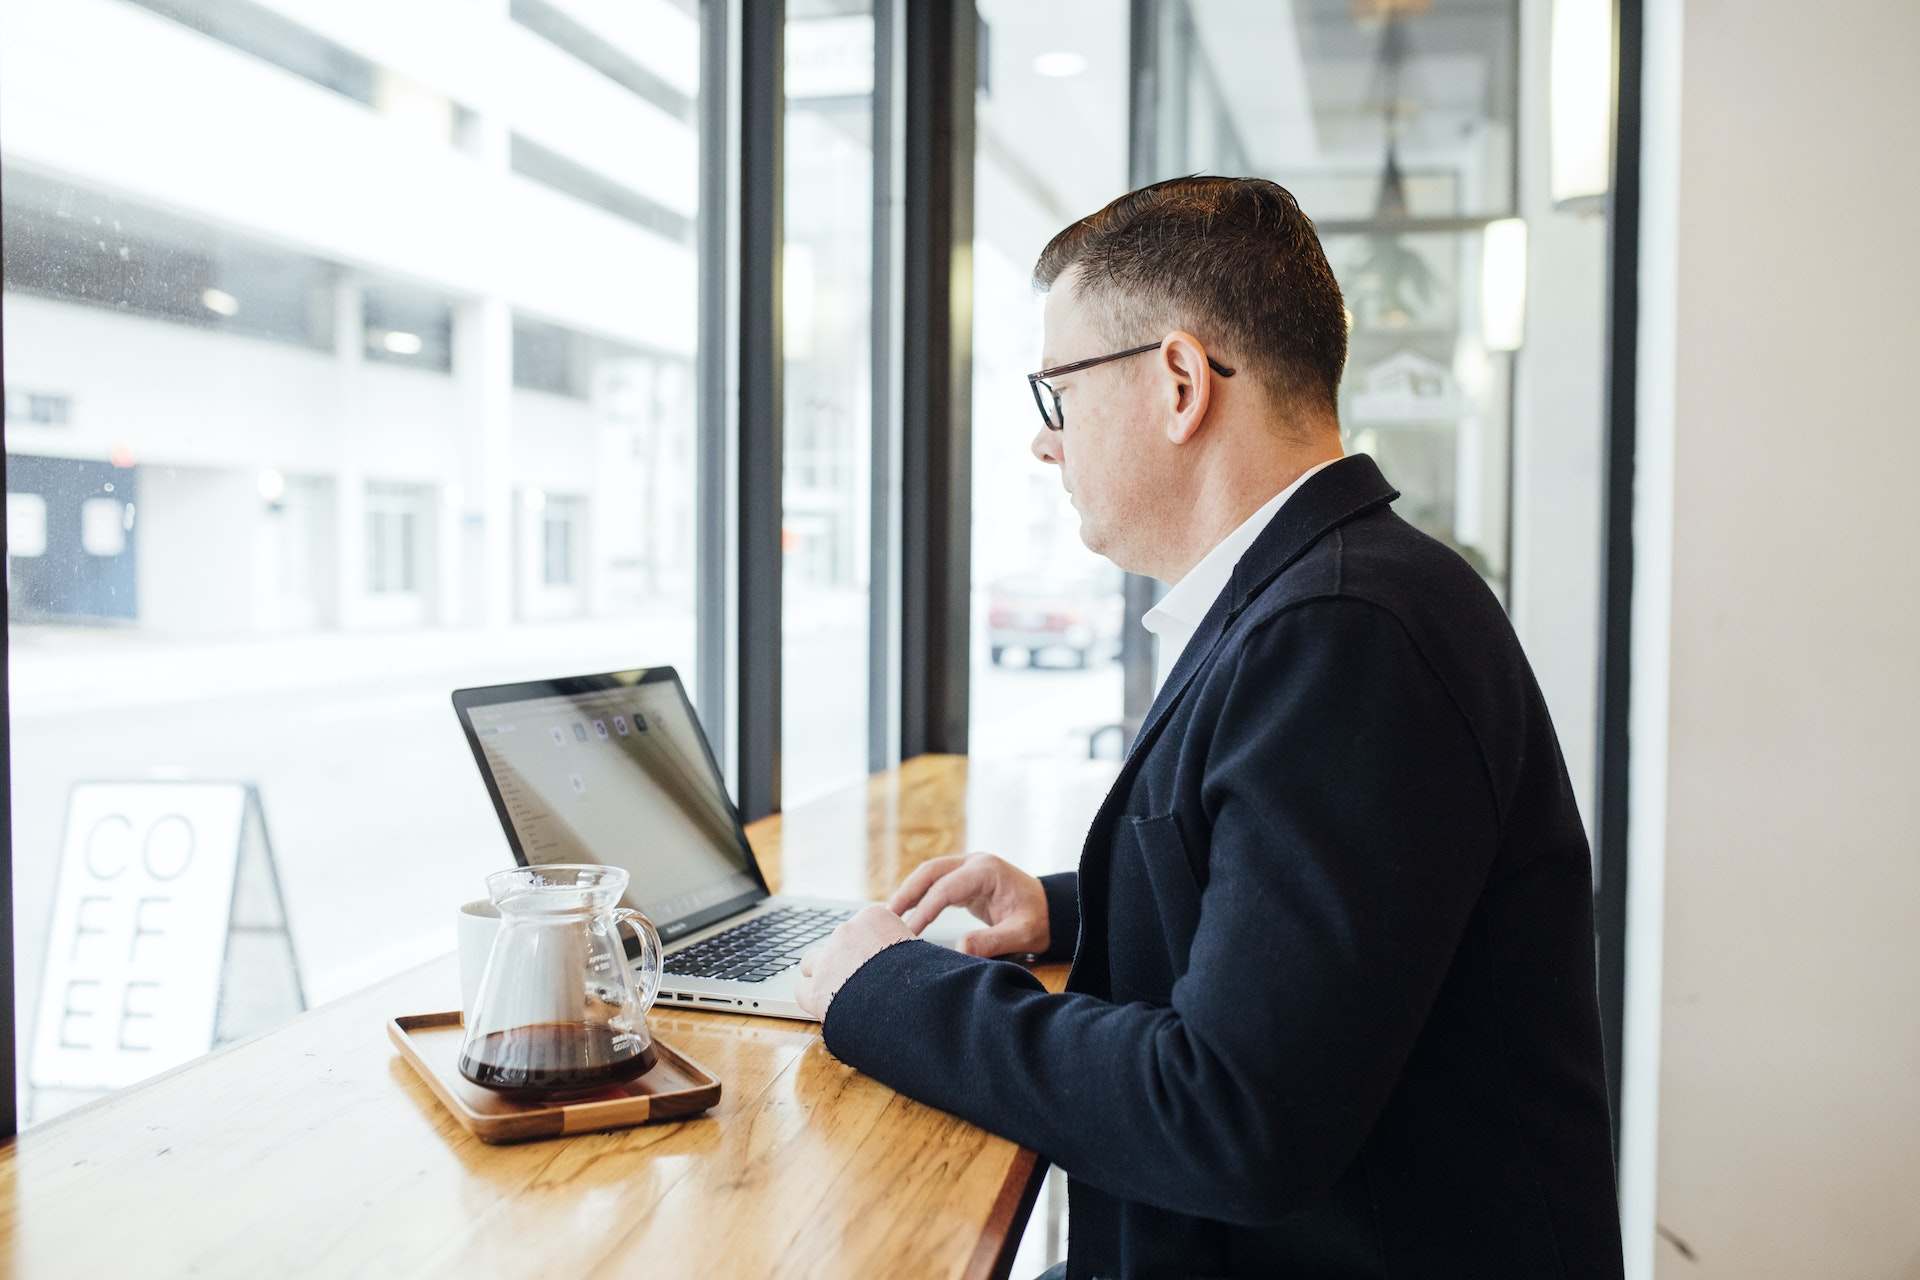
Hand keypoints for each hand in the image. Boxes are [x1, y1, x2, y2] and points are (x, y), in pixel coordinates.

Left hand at [795, 904, 911, 1019]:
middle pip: (837, 943)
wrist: (912, 1003)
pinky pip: (802, 990)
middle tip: (859, 981)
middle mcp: (846, 931)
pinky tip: (828, 1008)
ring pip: (812, 963)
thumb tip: (915, 957)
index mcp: (873, 917)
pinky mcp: (815, 989)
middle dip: (843, 960)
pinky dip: (813, 999)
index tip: (875, 962)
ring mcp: (827, 958)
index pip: (861, 927)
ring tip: (840, 994)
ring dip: (823, 975)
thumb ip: (906, 948)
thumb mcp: (921, 951)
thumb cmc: (925, 978)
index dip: (866, 947)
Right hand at [887, 853, 1049, 958]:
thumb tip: (959, 949)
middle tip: (886, 917)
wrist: (1051, 910)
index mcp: (987, 871)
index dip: (925, 909)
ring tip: (888, 916)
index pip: (946, 887)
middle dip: (906, 893)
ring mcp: (969, 868)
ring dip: (908, 893)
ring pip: (929, 874)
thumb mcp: (1021, 934)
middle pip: (930, 871)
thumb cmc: (1038, 920)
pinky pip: (936, 883)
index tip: (909, 931)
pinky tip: (906, 914)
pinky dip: (919, 896)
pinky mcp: (965, 879)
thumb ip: (992, 941)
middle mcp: (975, 863)